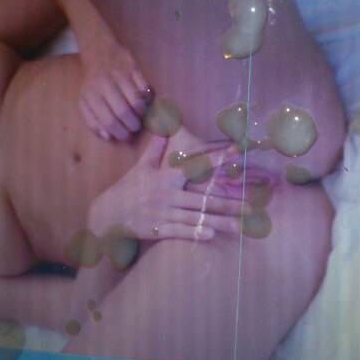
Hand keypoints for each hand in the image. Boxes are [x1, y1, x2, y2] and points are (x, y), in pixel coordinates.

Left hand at [79, 41, 151, 140]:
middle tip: (135, 129)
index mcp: (91, 96)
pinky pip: (146, 89)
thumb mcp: (86, 101)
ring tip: (140, 118)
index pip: (108, 121)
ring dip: (141, 115)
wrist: (100, 51)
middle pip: (124, 113)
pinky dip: (148, 100)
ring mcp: (121, 76)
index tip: (126, 137)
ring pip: (137, 102)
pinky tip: (145, 103)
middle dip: (133, 126)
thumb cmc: (93, 81)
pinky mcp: (134, 68)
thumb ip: (93, 120)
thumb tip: (108, 137)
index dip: (120, 133)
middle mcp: (105, 85)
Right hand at [88, 135, 245, 241]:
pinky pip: (181, 232)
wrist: (107, 215)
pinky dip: (196, 232)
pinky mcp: (159, 230)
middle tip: (251, 205)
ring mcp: (164, 213)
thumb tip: (163, 125)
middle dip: (229, 202)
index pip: (196, 166)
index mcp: (167, 178)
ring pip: (197, 217)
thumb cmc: (128, 189)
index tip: (237, 153)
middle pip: (203, 198)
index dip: (217, 159)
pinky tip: (213, 235)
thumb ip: (156, 147)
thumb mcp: (142, 166)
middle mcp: (168, 195)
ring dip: (221, 221)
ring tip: (241, 225)